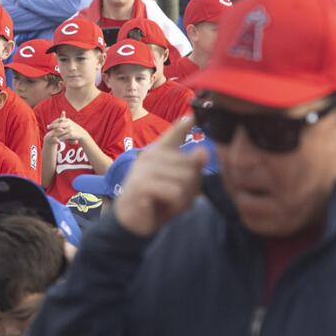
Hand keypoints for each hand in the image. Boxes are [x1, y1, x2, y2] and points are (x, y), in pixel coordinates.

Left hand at [48, 116, 88, 147]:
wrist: (82, 134)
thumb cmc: (74, 128)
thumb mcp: (69, 123)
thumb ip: (64, 120)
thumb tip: (59, 114)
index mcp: (68, 120)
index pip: (59, 120)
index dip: (53, 123)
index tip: (48, 125)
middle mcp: (69, 124)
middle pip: (58, 125)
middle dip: (52, 126)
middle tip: (47, 128)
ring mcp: (70, 129)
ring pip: (60, 132)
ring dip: (54, 134)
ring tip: (50, 135)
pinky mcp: (71, 134)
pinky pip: (63, 137)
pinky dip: (59, 138)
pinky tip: (56, 140)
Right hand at [113, 117, 207, 237]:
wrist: (132, 221)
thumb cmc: (159, 200)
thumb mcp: (180, 186)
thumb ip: (193, 169)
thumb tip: (203, 151)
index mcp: (160, 153)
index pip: (174, 134)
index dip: (184, 124)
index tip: (193, 114)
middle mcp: (150, 155)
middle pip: (191, 165)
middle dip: (192, 186)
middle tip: (178, 197)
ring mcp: (144, 169)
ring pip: (185, 179)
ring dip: (185, 198)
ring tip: (171, 203)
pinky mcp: (141, 185)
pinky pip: (175, 192)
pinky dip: (176, 204)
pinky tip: (164, 206)